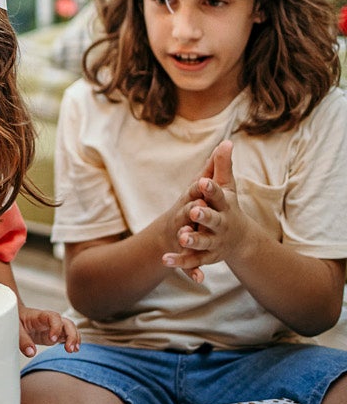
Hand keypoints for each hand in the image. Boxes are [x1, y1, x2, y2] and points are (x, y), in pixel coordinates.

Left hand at [17, 309, 78, 354]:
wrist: (18, 317)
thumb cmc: (17, 320)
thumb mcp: (16, 329)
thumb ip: (23, 340)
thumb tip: (31, 352)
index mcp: (41, 316)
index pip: (54, 318)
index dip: (56, 327)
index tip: (52, 339)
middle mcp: (51, 320)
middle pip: (67, 323)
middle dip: (71, 335)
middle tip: (69, 348)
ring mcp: (55, 327)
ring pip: (70, 329)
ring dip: (74, 339)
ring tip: (74, 350)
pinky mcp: (55, 335)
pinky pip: (67, 336)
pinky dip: (72, 342)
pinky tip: (73, 350)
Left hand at [164, 142, 251, 274]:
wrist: (238, 238)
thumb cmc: (227, 206)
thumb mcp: (226, 186)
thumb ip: (221, 166)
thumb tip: (226, 141)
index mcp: (225, 205)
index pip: (218, 195)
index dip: (211, 189)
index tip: (203, 182)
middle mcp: (222, 223)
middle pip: (214, 220)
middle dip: (205, 216)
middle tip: (194, 211)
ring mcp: (214, 240)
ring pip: (203, 242)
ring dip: (193, 240)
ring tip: (182, 237)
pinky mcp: (206, 255)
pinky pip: (192, 260)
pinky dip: (180, 262)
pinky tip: (165, 259)